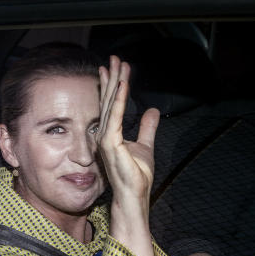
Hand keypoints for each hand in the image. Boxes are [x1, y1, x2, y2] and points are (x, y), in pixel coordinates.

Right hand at [98, 55, 158, 255]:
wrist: (134, 198)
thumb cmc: (136, 177)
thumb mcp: (145, 146)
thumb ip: (147, 128)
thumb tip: (151, 111)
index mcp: (109, 133)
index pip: (110, 104)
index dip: (112, 84)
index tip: (115, 67)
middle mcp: (104, 134)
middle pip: (108, 99)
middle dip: (111, 77)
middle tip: (114, 58)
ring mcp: (105, 138)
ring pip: (109, 104)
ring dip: (114, 83)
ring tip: (118, 64)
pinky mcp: (110, 144)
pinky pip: (115, 116)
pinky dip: (119, 99)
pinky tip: (122, 84)